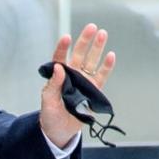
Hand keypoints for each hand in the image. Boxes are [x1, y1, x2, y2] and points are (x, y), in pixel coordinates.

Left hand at [39, 23, 116, 146]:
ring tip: (103, 33)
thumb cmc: (50, 116)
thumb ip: (53, 85)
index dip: (62, 48)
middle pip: (79, 55)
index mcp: (58, 77)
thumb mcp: (48, 101)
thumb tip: (59, 67)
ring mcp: (84, 82)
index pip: (60, 59)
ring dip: (97, 48)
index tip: (66, 37)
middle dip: (85, 41)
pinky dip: (106, 67)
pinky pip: (102, 76)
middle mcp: (72, 76)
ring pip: (91, 62)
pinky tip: (111, 55)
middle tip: (92, 27)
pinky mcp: (94, 91)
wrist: (60, 131)